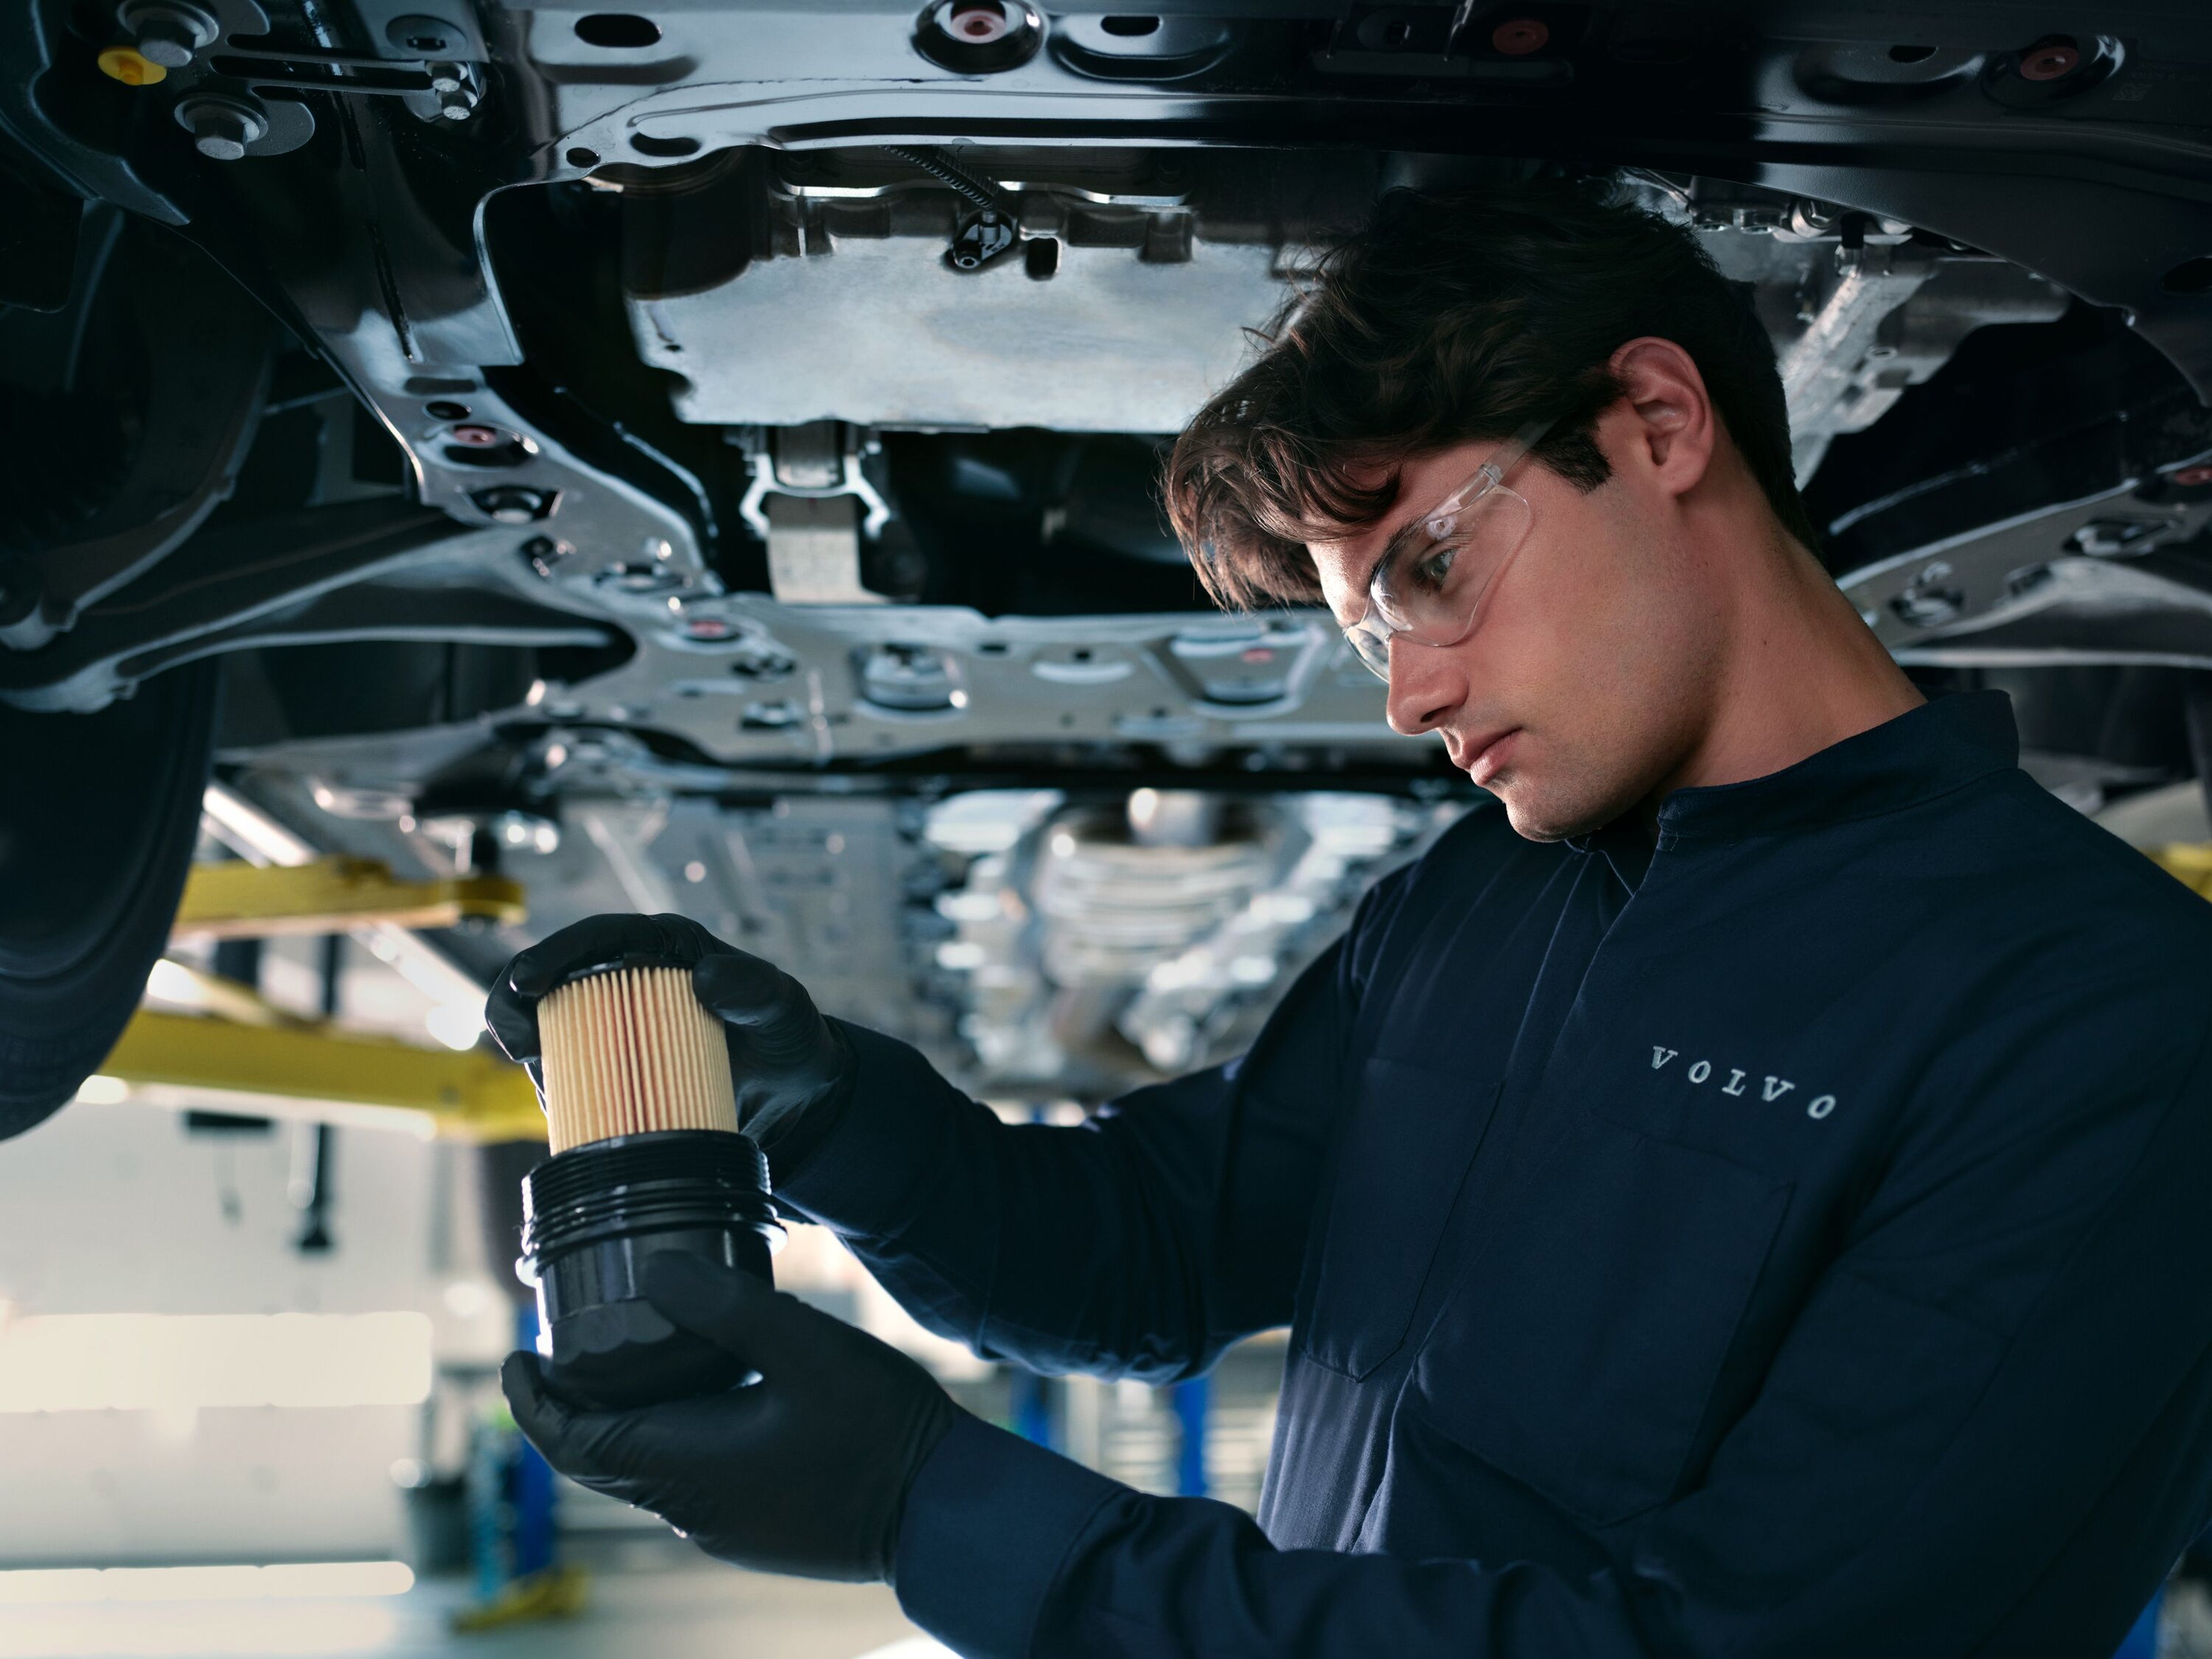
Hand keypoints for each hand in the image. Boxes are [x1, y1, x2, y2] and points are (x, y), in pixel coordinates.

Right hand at [484, 913, 850, 1150]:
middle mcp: (629, 981)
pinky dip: (556, 1091)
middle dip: (517, 1004)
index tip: (529, 980)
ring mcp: (613, 1028)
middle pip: (550, 980)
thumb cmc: (787, 1037)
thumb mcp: (782, 1008)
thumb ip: (754, 988)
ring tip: (551, 1086)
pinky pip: (567, 1077)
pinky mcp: (610, 1072)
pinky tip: (570, 1111)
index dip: (555, 953)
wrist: (794, 1095)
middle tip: (517, 1040)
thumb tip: (706, 975)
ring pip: (546, 1030)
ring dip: (532, 1053)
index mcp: (664, 948)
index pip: (597, 938)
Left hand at [503, 1254, 960, 1581]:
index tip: (514, 1354)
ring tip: (631, 1354)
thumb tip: (655, 1266)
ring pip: (645, 1468)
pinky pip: (687, 1479)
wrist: (942, 1513)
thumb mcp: (806, 1347)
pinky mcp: (755, 1527)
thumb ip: (726, 1307)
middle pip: (600, 1455)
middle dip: (572, 1400)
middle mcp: (690, 1509)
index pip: (571, 1443)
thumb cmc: (879, 1430)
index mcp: (685, 1468)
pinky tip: (704, 1391)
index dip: (532, 1399)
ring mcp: (723, 1525)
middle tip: (566, 1341)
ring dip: (623, 1416)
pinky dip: (668, 1434)